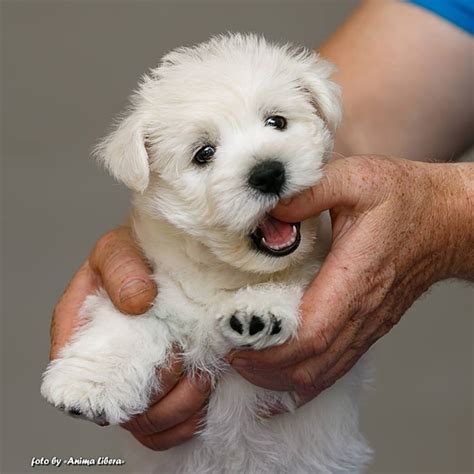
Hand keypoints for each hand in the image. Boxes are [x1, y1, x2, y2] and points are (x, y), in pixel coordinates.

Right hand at [50, 225, 209, 448]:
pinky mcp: (164, 390)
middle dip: (152, 394)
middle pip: (117, 408)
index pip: (73, 376)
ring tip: (200, 377)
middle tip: (179, 362)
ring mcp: (136, 379)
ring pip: (146, 424)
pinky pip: (169, 429)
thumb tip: (136, 301)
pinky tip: (204, 393)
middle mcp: (105, 363)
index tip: (139, 364)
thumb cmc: (135, 254)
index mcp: (78, 333)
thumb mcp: (119, 248)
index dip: (101, 384)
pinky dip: (188, 420)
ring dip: (177, 407)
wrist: (170, 259)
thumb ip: (121, 268)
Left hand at [228, 155, 471, 408]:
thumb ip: (308, 192)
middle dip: (267, 371)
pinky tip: (284, 374)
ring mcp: (368, 323)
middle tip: (231, 358)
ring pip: (324, 372)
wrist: (448, 221)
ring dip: (283, 379)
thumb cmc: (405, 199)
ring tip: (248, 367)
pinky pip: (337, 365)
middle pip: (312, 364)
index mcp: (355, 277)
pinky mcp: (369, 325)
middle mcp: (362, 310)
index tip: (237, 346)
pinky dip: (306, 377)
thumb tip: (267, 214)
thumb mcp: (356, 177)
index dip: (272, 350)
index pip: (312, 333)